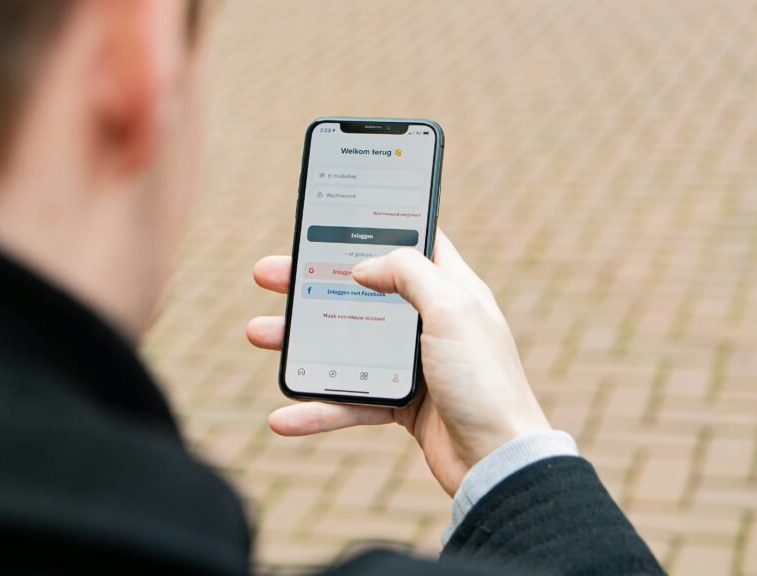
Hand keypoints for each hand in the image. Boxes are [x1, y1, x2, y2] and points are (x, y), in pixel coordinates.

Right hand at [246, 230, 549, 495]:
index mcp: (450, 289)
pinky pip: (350, 401)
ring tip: (257, 334)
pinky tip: (282, 416)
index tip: (332, 219)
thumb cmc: (485, 380)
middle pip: (360, 292)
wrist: (500, 461)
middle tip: (270, 274)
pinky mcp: (402, 405)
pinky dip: (317, 409)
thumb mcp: (453, 309)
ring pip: (345, 344)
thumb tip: (364, 265)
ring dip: (300, 341)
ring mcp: (414, 364)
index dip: (371, 229)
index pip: (410, 243)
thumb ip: (410, 273)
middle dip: (311, 283)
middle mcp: (430, 321)